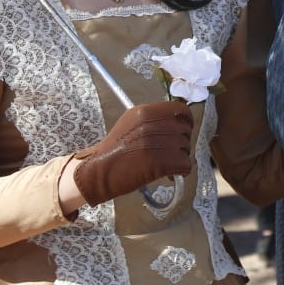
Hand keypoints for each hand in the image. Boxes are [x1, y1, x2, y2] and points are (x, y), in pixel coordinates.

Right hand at [72, 100, 195, 206]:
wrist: (96, 172)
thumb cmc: (114, 151)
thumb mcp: (130, 124)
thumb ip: (153, 120)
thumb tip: (178, 125)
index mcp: (144, 111)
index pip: (180, 109)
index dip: (187, 121)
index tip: (186, 130)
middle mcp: (150, 124)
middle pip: (184, 131)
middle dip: (183, 144)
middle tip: (173, 154)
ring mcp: (153, 142)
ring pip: (185, 148)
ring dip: (181, 159)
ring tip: (169, 166)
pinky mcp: (156, 162)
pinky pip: (184, 164)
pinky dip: (181, 171)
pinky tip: (172, 175)